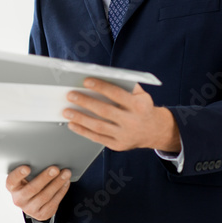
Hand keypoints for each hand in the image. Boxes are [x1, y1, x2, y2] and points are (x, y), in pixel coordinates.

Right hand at [5, 165, 70, 221]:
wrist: (31, 203)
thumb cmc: (29, 184)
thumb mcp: (25, 178)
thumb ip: (31, 171)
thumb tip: (45, 159)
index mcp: (12, 187)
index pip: (12, 180)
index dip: (19, 174)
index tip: (27, 168)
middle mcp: (19, 199)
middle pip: (32, 188)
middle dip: (45, 178)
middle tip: (55, 169)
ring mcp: (30, 209)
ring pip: (45, 196)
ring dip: (57, 183)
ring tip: (65, 174)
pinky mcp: (41, 214)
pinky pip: (53, 202)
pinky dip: (61, 191)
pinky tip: (65, 182)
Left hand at [64, 79, 180, 151]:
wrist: (154, 131)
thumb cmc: (143, 109)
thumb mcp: (142, 95)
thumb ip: (126, 86)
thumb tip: (103, 77)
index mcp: (139, 106)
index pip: (116, 94)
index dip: (100, 87)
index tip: (86, 81)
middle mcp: (132, 121)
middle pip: (104, 111)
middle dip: (85, 102)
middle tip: (71, 95)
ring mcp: (124, 135)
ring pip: (98, 126)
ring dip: (80, 118)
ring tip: (67, 111)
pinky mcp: (118, 145)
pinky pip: (97, 138)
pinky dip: (83, 131)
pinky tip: (73, 124)